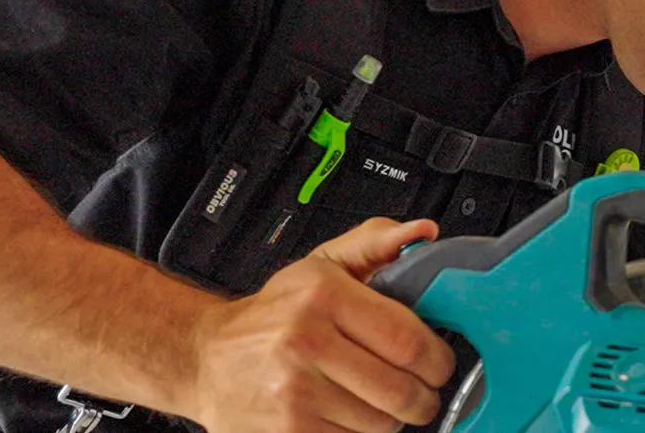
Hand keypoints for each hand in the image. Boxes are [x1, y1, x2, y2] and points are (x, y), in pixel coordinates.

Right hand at [186, 217, 455, 431]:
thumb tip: (422, 232)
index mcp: (322, 294)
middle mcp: (305, 341)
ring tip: (374, 401)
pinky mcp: (288, 432)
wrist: (206, 360)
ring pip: (381, 424)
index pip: (408, 339)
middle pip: (401, 390)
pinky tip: (347, 416)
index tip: (438, 364)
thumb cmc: (273, 316)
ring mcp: (294, 392)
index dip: (437, 360)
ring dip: (390, 419)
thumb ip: (375, 244)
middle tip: (419, 392)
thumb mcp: (320, 266)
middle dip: (422, 397)